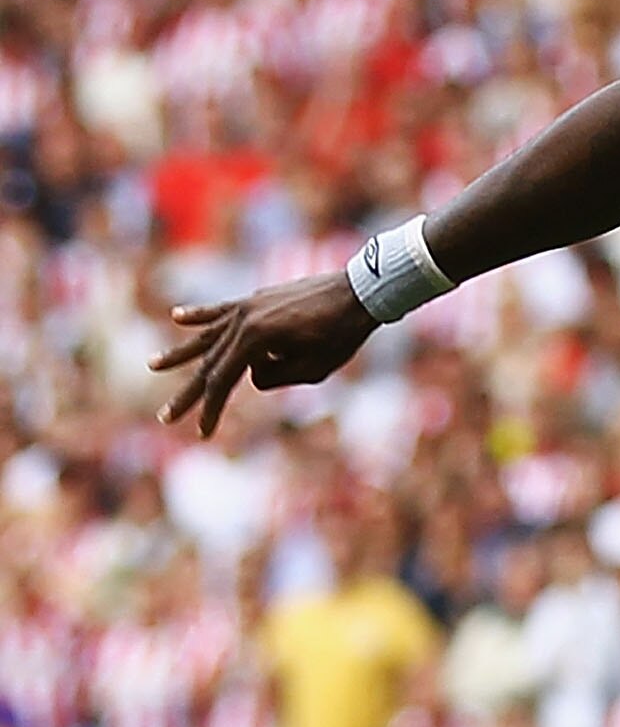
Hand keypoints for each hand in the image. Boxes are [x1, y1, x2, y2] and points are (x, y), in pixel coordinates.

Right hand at [150, 272, 378, 436]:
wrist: (360, 292)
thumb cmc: (343, 334)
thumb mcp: (313, 369)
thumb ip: (276, 376)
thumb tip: (250, 373)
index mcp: (257, 339)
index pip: (223, 382)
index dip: (211, 410)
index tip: (203, 433)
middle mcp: (244, 320)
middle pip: (208, 364)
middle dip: (188, 395)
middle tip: (165, 418)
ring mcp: (248, 307)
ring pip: (207, 336)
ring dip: (180, 354)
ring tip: (152, 365)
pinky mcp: (256, 300)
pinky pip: (222, 310)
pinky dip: (199, 315)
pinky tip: (177, 318)